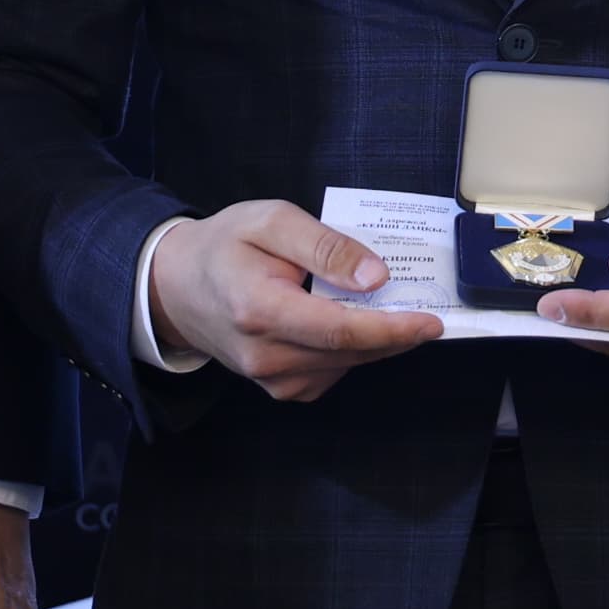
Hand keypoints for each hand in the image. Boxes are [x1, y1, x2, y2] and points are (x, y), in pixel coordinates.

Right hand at [148, 202, 441, 402]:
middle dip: (395, 331)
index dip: (392, 329)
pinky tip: (344, 320)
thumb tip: (377, 276)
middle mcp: (265, 355)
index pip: (340, 331)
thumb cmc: (225, 246)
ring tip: (383, 304)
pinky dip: (351, 349)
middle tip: (425, 304)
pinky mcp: (280, 387)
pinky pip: (333, 371)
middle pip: (351, 352)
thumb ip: (325, 247)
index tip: (431, 322)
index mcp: (260, 309)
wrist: (176, 287)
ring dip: (375, 339)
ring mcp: (271, 379)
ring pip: (347, 364)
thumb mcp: (271, 221)